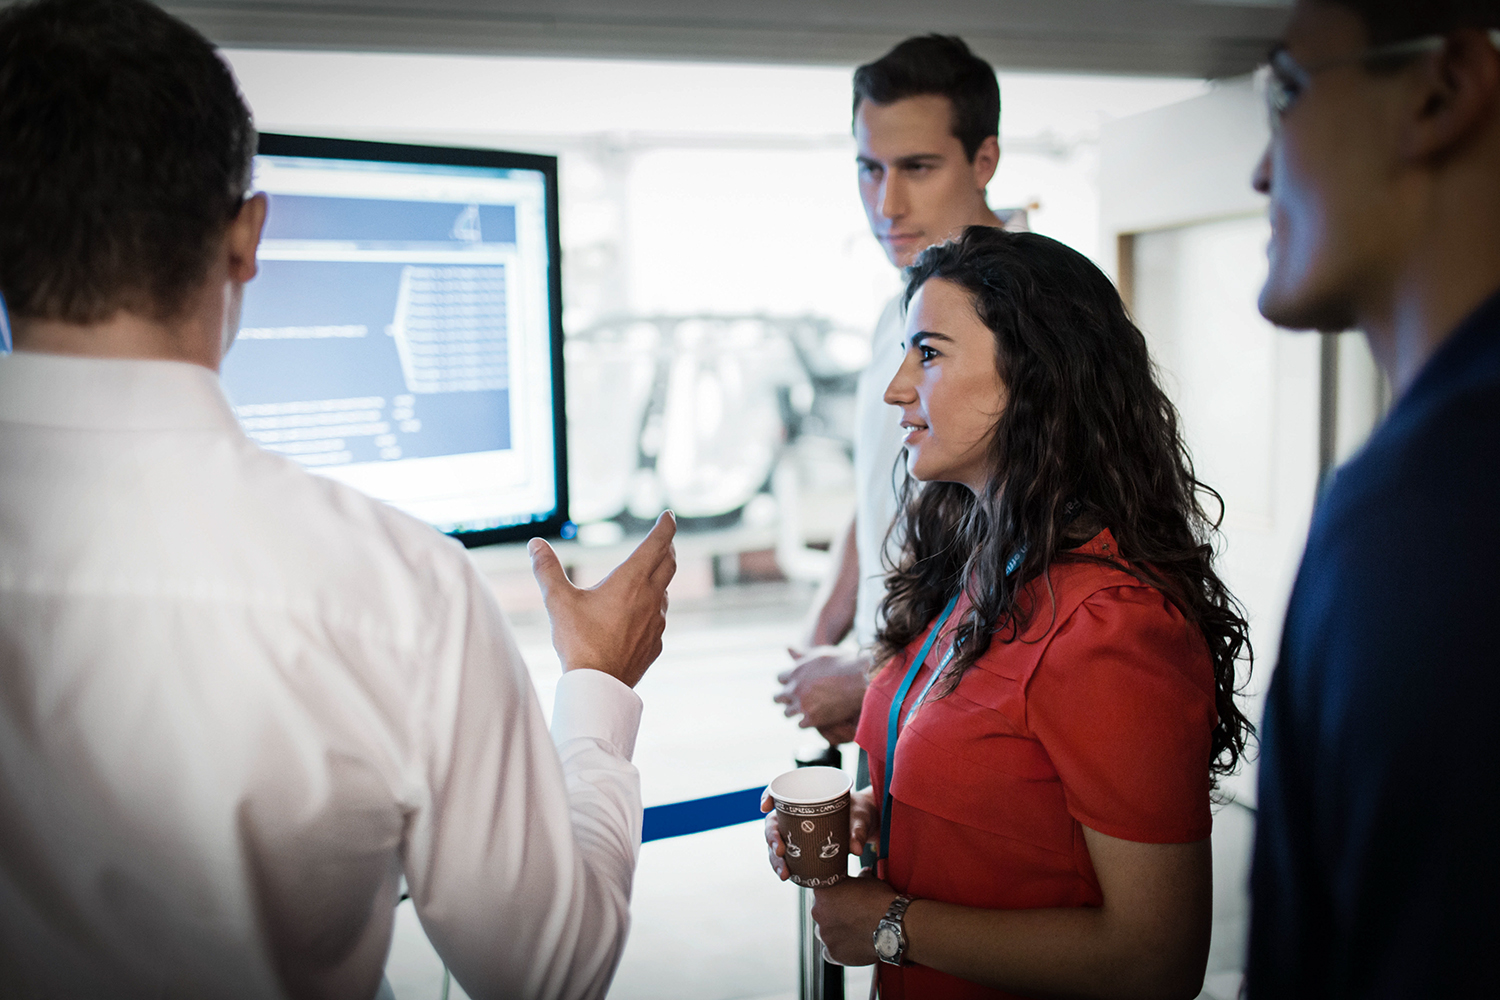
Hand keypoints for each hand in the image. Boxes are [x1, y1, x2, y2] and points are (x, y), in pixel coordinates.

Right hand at [529, 511, 675, 686]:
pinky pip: (658, 618)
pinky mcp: (654, 643)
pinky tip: (641, 614)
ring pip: (664, 592)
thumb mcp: (558, 602)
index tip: (669, 515)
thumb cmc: (579, 642)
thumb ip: (547, 570)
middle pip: (668, 564)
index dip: (665, 527)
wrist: (599, 685)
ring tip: (651, 574)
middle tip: (665, 538)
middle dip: (667, 547)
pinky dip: (653, 607)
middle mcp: (650, 598)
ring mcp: (656, 622)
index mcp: (631, 581)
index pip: (657, 544)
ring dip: (660, 578)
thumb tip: (536, 545)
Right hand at [761, 786, 878, 881]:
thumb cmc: (859, 814)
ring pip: (776, 843)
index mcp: (805, 798)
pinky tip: (787, 876)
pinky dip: (784, 865)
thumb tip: (855, 849)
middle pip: (773, 823)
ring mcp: (795, 832)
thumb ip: (858, 831)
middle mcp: (795, 815)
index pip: (778, 792)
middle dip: (772, 838)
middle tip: (779, 850)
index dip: (767, 797)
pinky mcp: (801, 848)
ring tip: (784, 873)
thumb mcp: (860, 819)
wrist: (864, 826)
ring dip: (775, 858)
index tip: (765, 807)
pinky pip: (787, 856)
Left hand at [775, 646, 869, 743]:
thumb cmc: (844, 664)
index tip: (795, 683)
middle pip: (777, 698)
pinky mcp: (812, 719)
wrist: (862, 681)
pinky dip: (807, 722)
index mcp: (795, 671)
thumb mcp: (820, 654)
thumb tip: (787, 648)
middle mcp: (794, 688)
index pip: (779, 678)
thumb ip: (801, 654)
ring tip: (806, 710)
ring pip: (787, 713)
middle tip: (796, 699)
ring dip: (795, 712)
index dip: (788, 681)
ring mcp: (802, 705)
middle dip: (785, 698)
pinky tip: (816, 718)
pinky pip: (800, 725)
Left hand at [811, 871, 899, 965]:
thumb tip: (864, 873)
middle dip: (833, 913)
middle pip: (821, 913)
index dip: (833, 895)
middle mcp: (818, 913)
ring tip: (853, 930)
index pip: (821, 892)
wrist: (892, 926)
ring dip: (834, 931)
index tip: (843, 898)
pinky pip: (829, 952)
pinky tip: (850, 944)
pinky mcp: (833, 953)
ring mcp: (825, 935)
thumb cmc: (880, 901)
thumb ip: (860, 877)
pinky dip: (838, 948)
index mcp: (823, 892)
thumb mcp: (869, 881)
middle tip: (851, 914)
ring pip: (824, 932)